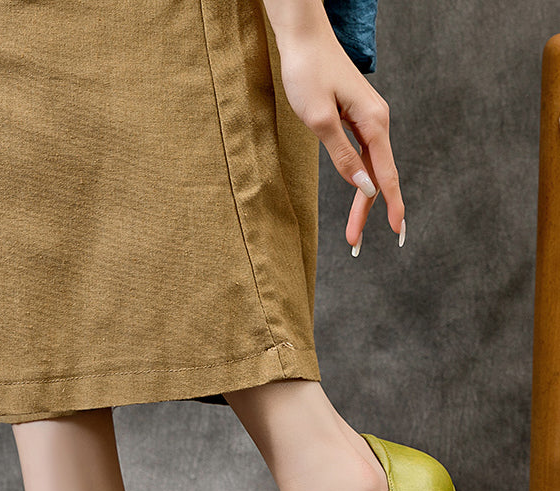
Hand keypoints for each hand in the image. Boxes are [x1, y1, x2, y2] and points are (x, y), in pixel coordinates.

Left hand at [270, 12, 404, 251]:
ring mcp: (367, 119)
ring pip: (370, 167)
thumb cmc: (308, 72)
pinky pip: (363, 155)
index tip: (397, 232)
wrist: (303, 36)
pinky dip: (360, 178)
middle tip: (354, 242)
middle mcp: (376, 121)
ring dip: (362, 199)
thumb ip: (343, 156)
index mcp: (373, 122)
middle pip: (378, 175)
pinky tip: (358, 195)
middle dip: (367, 211)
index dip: (391, 205)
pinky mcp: (355, 116)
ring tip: (353, 229)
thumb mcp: (319, 120)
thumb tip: (364, 188)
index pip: (386, 174)